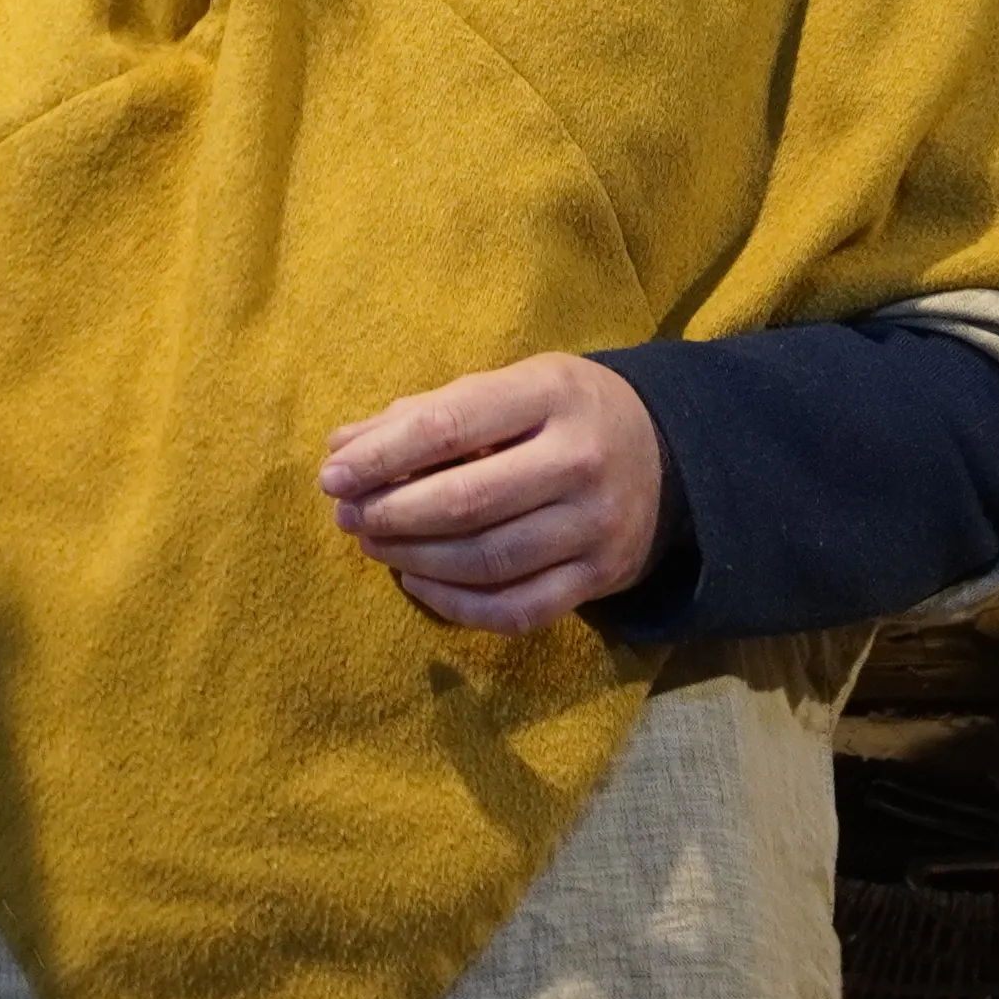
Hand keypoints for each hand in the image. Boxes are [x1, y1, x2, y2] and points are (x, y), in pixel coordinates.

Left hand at [320, 354, 662, 634]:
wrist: (666, 456)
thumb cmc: (561, 415)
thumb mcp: (508, 389)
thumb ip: (425, 414)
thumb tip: (341, 446)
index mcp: (553, 394)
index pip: (450, 426)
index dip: (382, 456)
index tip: (332, 476)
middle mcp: (581, 459)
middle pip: (466, 502)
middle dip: (391, 514)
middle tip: (348, 518)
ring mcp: (596, 525)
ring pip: (487, 560)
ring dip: (413, 559)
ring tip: (374, 545)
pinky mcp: (601, 577)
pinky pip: (516, 609)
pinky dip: (456, 605)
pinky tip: (418, 582)